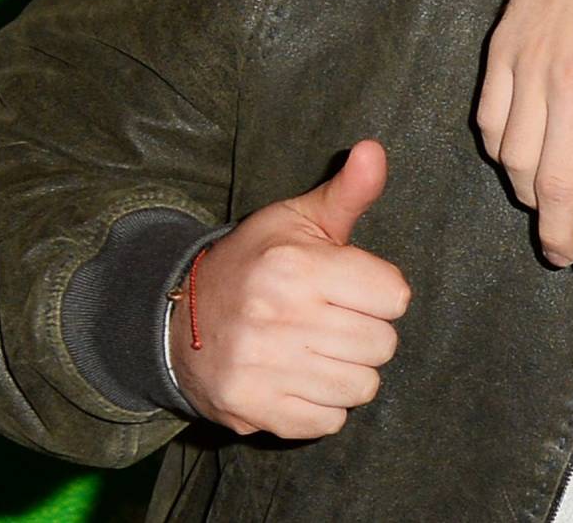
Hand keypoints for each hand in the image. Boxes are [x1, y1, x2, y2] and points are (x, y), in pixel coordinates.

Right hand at [171, 140, 408, 438]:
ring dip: (348, 370)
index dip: (381, 291)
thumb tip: (374, 150)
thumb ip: (348, 191)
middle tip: (334, 319)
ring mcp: (261, 369)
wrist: (177, 316)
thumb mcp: (298, 219)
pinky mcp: (250, 409)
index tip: (353, 287)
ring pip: (362, 387)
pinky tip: (300, 377)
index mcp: (295, 266)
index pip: (395, 296)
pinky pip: (329, 421)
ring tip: (318, 348)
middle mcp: (277, 318)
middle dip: (368, 331)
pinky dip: (323, 405)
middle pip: (383, 344)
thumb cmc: (256, 261)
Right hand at [477, 0, 572, 273]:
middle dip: (557, 232)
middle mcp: (570, 87)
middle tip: (565, 255)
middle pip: (551, 185)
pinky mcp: (501, 50)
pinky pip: (488, 120)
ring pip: (512, 159)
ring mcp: (529, 69)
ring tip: (546, 212)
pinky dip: (498, 152)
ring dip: (527, 196)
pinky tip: (515, 162)